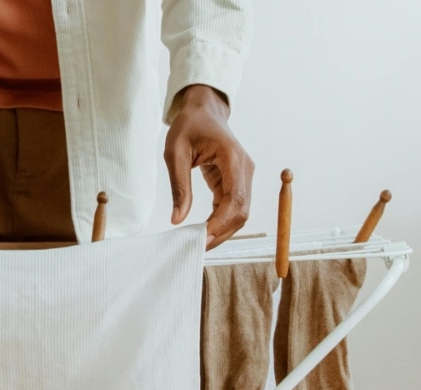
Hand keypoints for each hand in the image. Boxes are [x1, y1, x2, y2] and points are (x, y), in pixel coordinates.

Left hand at [164, 85, 253, 248]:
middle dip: (222, 232)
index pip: (235, 198)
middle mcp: (245, 169)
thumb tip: (178, 220)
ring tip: (200, 242)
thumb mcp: (175, 153)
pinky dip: (221, 222)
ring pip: (241, 213)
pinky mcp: (237, 182)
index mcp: (233, 158)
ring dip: (223, 230)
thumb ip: (179, 186)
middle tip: (198, 247)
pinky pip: (233, 207)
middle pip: (242, 211)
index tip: (202, 237)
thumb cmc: (189, 126)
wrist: (204, 111)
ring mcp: (244, 176)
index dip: (221, 222)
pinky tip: (204, 230)